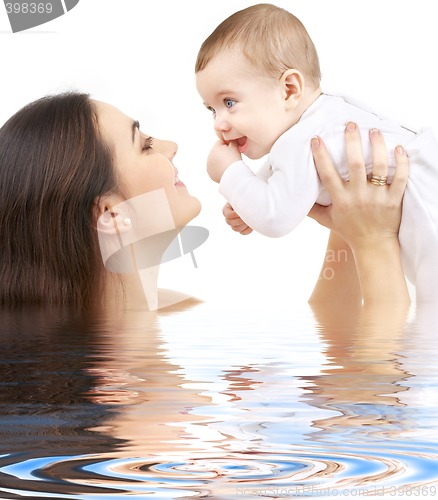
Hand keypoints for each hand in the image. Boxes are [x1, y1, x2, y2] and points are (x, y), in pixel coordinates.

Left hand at [207, 140, 241, 182]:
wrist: (233, 175)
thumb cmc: (235, 160)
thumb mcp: (235, 148)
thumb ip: (232, 141)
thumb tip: (231, 139)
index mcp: (214, 148)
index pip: (220, 142)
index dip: (227, 145)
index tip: (232, 150)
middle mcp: (209, 156)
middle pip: (216, 152)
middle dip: (222, 153)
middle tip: (231, 158)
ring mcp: (208, 165)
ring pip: (215, 160)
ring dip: (219, 161)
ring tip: (228, 165)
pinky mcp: (210, 173)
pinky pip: (214, 169)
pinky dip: (218, 169)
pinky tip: (225, 170)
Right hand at [223, 202, 252, 234]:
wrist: (252, 205)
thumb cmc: (246, 199)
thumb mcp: (241, 198)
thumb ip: (239, 202)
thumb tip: (242, 207)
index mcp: (226, 210)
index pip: (227, 214)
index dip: (234, 215)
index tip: (241, 212)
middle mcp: (229, 218)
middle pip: (230, 223)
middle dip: (240, 220)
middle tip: (247, 216)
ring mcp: (234, 225)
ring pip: (236, 229)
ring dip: (244, 224)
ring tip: (250, 219)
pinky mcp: (241, 229)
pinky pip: (243, 232)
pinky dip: (248, 229)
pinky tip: (251, 223)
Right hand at [308, 122, 408, 249]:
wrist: (373, 245)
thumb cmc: (348, 230)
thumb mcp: (326, 220)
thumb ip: (311, 208)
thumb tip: (294, 198)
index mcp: (340, 200)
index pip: (327, 174)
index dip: (321, 156)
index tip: (316, 139)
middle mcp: (358, 197)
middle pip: (354, 165)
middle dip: (352, 142)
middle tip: (350, 124)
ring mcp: (377, 198)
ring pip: (378, 167)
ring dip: (377, 146)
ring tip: (374, 130)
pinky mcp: (394, 200)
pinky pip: (400, 178)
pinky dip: (401, 162)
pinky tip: (398, 148)